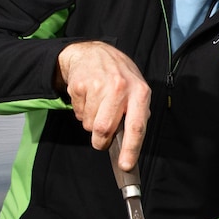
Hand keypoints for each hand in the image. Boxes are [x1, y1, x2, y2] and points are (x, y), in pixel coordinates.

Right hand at [55, 40, 149, 169]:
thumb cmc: (119, 77)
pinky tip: (88, 98)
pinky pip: (78, 112)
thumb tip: (132, 143)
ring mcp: (98, 85)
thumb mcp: (137, 90)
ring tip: (97, 107)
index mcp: (140, 92)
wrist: (93, 53)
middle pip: (104, 129)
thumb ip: (137, 114)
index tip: (125, 165)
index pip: (136, 126)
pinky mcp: (80, 85)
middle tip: (100, 139)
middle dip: (100, 140)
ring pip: (89, 124)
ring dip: (90, 123)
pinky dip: (82, 111)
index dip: (131, 149)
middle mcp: (121, 88)